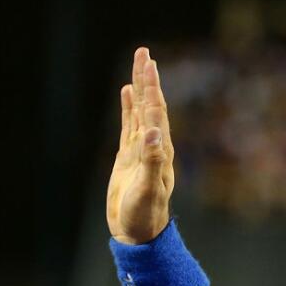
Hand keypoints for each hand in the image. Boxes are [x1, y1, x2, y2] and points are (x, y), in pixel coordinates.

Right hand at [107, 47, 174, 244]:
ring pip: (140, 110)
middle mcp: (153, 145)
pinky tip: (125, 92)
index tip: (148, 64)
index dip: (151, 88)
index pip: (156, 112)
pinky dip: (128, 106)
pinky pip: (129, 123)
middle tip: (144, 52)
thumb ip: (151, 160)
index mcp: (160, 150)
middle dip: (147, 79)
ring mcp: (141, 149)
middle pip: (150, 104)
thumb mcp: (147, 188)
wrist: (138, 233)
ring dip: (139, 87)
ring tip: (139, 63)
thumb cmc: (144, 215)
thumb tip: (153, 132)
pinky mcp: (128, 156)